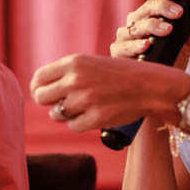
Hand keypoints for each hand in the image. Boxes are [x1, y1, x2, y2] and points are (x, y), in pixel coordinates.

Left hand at [30, 53, 155, 131]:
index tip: (43, 92)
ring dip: (66, 114)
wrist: (151, 86)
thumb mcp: (92, 63)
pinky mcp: (95, 118)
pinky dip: (80, 124)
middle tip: (59, 104)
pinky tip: (93, 115)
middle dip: (48, 102)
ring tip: (82, 107)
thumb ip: (68, 73)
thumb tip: (41, 90)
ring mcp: (85, 100)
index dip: (38, 87)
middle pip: (41, 97)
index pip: (39, 77)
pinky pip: (73, 126)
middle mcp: (76, 80)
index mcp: (74, 62)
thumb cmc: (122, 74)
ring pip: (56, 114)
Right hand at [111, 0, 189, 70]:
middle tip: (179, 13)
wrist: (157, 83)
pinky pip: (124, 46)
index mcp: (151, 16)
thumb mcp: (184, 49)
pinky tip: (146, 45)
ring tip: (167, 30)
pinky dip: (135, 45)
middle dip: (163, 7)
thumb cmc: (169, 60)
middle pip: (148, 8)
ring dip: (153, 26)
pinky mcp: (118, 51)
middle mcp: (137, 22)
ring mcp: (126, 36)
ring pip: (137, 26)